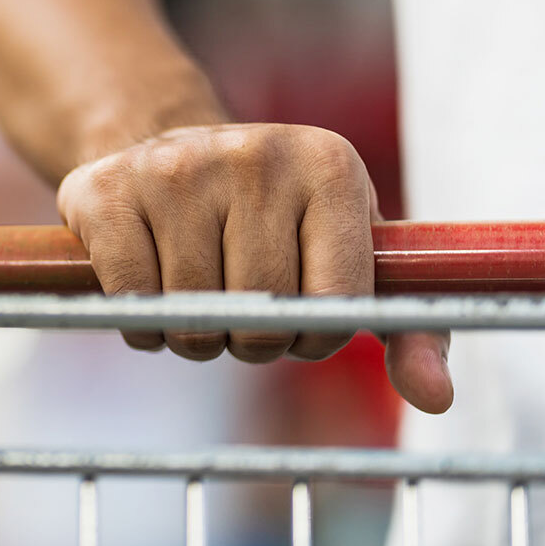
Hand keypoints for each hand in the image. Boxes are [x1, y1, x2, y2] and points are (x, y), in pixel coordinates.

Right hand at [57, 123, 452, 413]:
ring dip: (193, 336)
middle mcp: (254, 154)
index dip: (313, 337)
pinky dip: (140, 323)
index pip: (335, 304)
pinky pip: (131, 302)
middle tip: (238, 310)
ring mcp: (176, 167)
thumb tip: (436, 400)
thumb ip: (404, 327)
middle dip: (248, 340)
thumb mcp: (346, 253)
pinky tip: (150, 287)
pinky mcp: (107, 190)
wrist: (162, 145)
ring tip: (195, 296)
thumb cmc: (270, 218)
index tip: (298, 319)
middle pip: (259, 316)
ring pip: (191, 317)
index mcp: (329, 165)